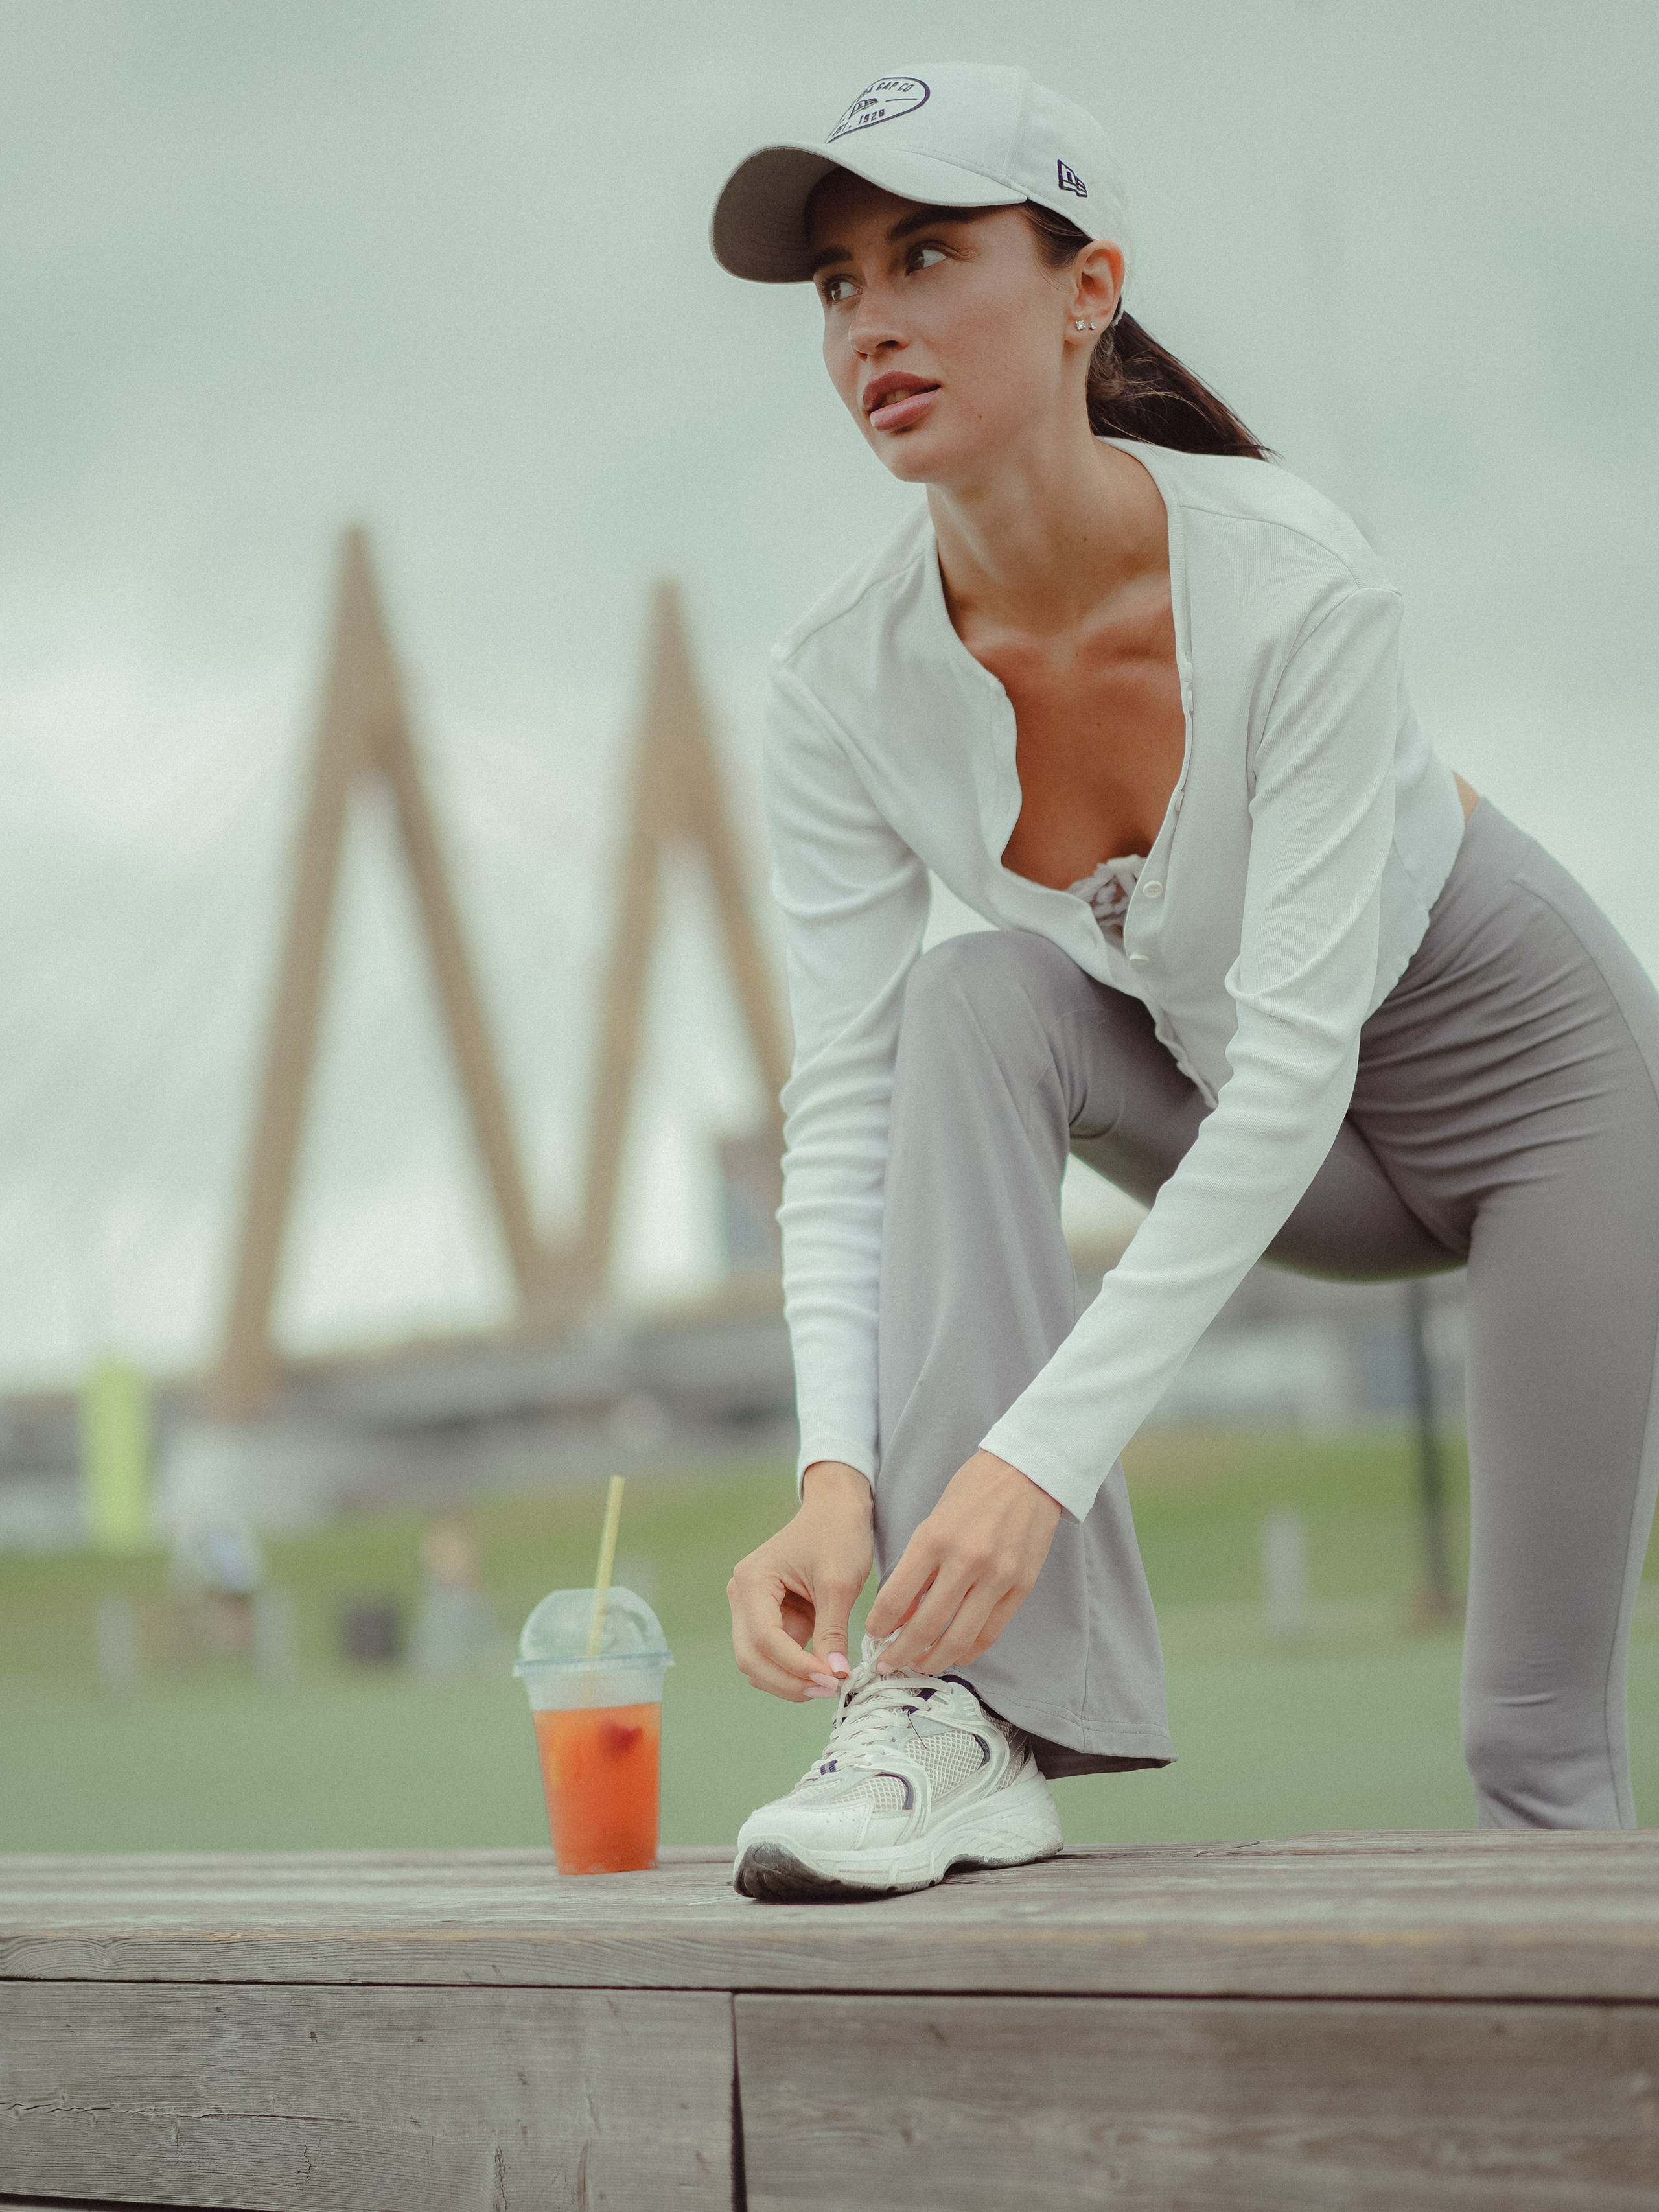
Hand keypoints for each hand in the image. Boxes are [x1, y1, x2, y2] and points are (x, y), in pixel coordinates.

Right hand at [727, 1461, 873, 1700]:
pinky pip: (773, 1655)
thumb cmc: (837, 1534)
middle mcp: (742, 1596)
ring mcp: (751, 1608)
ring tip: (828, 1683)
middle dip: (788, 1681)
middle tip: (829, 1689)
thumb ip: (832, 1631)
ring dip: (788, 1681)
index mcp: (752, 1580)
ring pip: (757, 1663)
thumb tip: (834, 1675)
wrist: (837, 1509)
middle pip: (751, 1658)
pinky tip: (822, 1672)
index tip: (832, 1679)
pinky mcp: (768, 1617)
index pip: (766, 1638)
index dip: (796, 1666)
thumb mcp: (839, 1583)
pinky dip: (793, 1669)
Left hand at [865, 1449, 1060, 1675]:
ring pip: (959, 1638)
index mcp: (934, 1538)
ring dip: (934, 1660)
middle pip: (926, 1626)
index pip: (896, 1597)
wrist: (1027, 1472)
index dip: (879, 1625)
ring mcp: (997, 1576)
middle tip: (888, 1664)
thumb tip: (898, 1614)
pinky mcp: (1021, 1587)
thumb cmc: (973, 1491)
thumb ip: (916, 1567)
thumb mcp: (932, 1520)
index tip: (873, 1634)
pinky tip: (954, 1654)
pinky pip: (990, 1632)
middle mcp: (965, 1560)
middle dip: (901, 1653)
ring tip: (919, 1666)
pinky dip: (968, 1650)